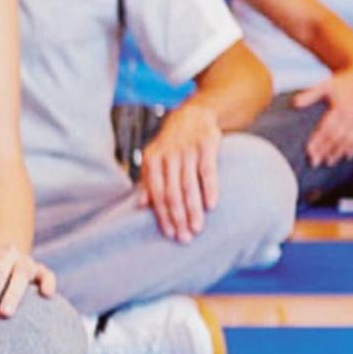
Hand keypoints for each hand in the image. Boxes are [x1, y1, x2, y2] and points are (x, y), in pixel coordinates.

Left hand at [137, 104, 221, 242]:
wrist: (194, 114)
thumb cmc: (172, 144)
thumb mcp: (155, 158)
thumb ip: (149, 181)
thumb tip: (140, 205)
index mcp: (152, 160)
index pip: (157, 193)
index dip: (163, 215)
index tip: (169, 234)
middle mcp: (168, 156)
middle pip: (172, 193)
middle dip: (178, 218)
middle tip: (184, 238)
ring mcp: (187, 150)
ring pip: (189, 185)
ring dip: (193, 209)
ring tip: (197, 229)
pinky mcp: (206, 145)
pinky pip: (208, 171)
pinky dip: (210, 189)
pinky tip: (212, 206)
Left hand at [294, 67, 352, 166]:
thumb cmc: (340, 81)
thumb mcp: (324, 85)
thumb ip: (309, 94)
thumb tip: (293, 103)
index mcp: (341, 106)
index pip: (327, 129)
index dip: (318, 141)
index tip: (308, 152)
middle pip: (338, 137)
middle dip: (327, 151)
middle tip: (315, 161)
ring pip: (352, 140)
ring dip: (340, 152)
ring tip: (329, 162)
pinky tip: (347, 156)